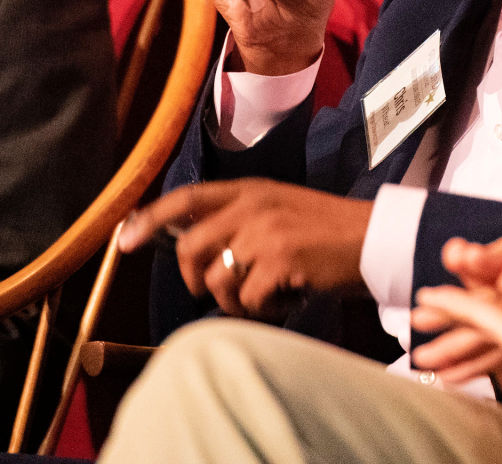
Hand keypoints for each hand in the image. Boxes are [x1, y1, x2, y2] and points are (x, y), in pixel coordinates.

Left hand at [118, 179, 372, 317]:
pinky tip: (285, 302)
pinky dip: (262, 312)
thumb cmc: (329, 234)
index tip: (124, 241)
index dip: (149, 219)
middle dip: (196, 280)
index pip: (186, 198)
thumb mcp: (280, 211)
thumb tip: (192, 248)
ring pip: (216, 279)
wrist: (376, 240)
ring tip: (265, 298)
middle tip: (218, 292)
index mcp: (249, 190)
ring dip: (235, 302)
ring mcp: (265, 231)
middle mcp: (252, 205)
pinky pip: (246, 299)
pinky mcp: (280, 259)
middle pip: (190, 248)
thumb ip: (238, 220)